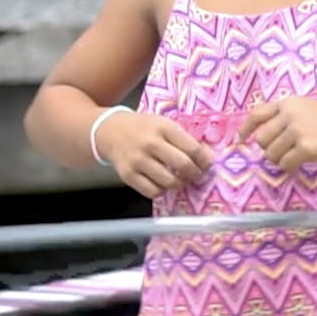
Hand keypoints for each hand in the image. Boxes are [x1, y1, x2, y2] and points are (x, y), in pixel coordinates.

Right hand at [96, 111, 213, 198]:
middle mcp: (150, 143)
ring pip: (169, 182)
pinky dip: (161, 191)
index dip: (205, 160)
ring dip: (179, 184)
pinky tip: (162, 184)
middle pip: (183, 166)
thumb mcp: (163, 124)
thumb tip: (206, 158)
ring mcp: (138, 160)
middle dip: (195, 174)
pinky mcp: (128, 175)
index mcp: (163, 127)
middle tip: (196, 176)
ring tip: (180, 181)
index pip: (192, 148)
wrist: (109, 131)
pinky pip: (152, 191)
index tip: (207, 165)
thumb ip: (183, 139)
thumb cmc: (142, 128)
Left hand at [238, 97, 316, 171]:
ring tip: (293, 157)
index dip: (245, 129)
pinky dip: (289, 167)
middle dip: (268, 149)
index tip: (240, 140)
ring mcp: (297, 131)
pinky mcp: (306, 148)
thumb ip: (285, 118)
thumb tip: (260, 137)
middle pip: (262, 139)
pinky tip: (300, 163)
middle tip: (282, 152)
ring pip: (271, 153)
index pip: (257, 115)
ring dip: (279, 159)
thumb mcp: (306, 110)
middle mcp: (289, 115)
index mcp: (288, 104)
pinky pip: (285, 163)